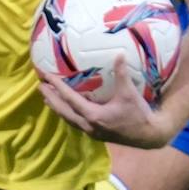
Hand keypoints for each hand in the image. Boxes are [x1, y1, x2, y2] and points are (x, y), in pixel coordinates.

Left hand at [38, 55, 173, 147]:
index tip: (46, 78)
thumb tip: (118, 54)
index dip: (57, 87)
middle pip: (64, 111)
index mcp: (93, 115)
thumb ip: (121, 74)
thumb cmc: (138, 114)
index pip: (70, 99)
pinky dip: (67, 114)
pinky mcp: (96, 133)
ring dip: (57, 107)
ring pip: (68, 119)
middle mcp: (88, 125)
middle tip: (40, 86)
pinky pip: (76, 122)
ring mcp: (91, 131)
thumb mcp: (129, 93)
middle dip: (51, 98)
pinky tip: (66, 109)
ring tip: (47, 98)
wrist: (148, 135)